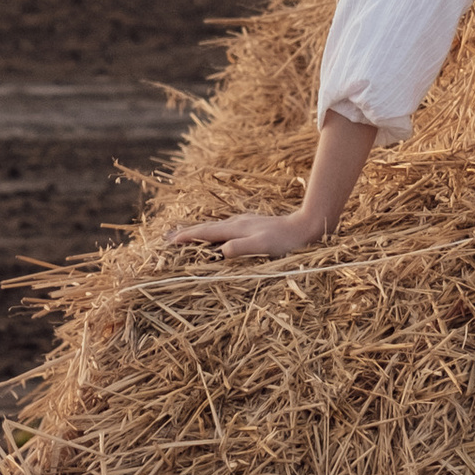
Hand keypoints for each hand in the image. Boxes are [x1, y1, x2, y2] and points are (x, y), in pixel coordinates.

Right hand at [163, 207, 330, 261]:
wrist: (306, 227)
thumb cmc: (285, 241)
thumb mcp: (263, 247)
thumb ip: (241, 248)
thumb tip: (220, 251)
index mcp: (236, 229)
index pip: (206, 233)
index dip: (187, 237)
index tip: (169, 241)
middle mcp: (238, 223)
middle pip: (207, 227)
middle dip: (187, 232)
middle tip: (168, 236)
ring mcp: (245, 223)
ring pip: (216, 227)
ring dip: (199, 231)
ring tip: (186, 234)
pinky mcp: (253, 226)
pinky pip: (225, 228)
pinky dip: (213, 232)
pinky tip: (218, 234)